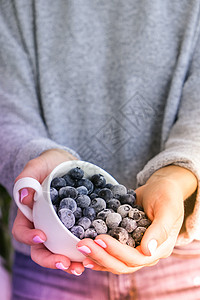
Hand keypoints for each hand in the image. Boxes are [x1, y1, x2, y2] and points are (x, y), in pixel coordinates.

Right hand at [12, 149, 84, 274]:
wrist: (68, 163)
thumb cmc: (49, 163)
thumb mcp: (37, 165)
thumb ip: (27, 178)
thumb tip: (24, 197)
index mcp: (29, 213)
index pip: (22, 231)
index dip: (29, 237)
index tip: (42, 236)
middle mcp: (43, 224)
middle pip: (41, 249)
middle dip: (51, 259)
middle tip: (65, 264)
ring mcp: (60, 226)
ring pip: (60, 250)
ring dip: (70, 261)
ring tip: (82, 267)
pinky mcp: (77, 224)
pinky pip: (78, 239)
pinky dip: (85, 249)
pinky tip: (95, 253)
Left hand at [76, 166, 196, 273]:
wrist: (160, 187)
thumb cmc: (167, 196)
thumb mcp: (167, 209)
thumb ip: (160, 230)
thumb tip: (147, 251)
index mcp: (160, 249)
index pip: (136, 258)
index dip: (116, 251)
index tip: (100, 238)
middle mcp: (147, 253)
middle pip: (122, 264)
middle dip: (101, 256)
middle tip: (83, 244)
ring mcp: (135, 248)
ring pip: (115, 261)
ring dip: (97, 256)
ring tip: (80, 248)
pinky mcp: (126, 241)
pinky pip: (112, 252)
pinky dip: (99, 252)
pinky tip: (85, 251)